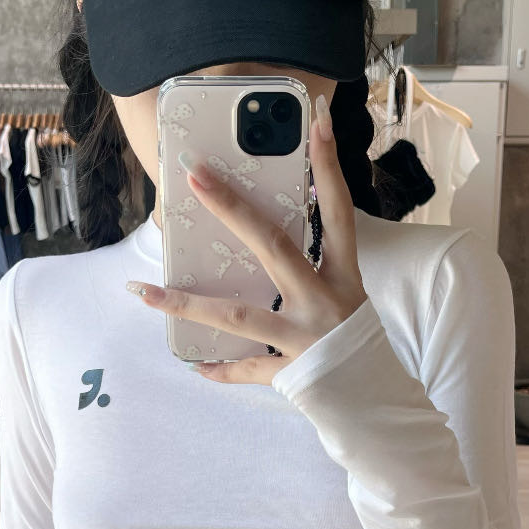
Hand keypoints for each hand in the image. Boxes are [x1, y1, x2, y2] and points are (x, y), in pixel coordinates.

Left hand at [124, 92, 367, 383]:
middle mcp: (323, 301)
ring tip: (144, 293)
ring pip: (238, 317)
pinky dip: (221, 369)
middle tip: (196, 178)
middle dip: (232, 210)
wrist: (383, 405)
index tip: (318, 124)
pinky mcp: (293, 373)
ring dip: (187, 303)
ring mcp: (305, 338)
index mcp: (344, 277)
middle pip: (273, 247)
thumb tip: (269, 244)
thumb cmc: (363, 347)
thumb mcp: (351, 298)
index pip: (339, 211)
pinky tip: (194, 365)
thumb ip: (316, 272)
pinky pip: (248, 368)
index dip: (329, 168)